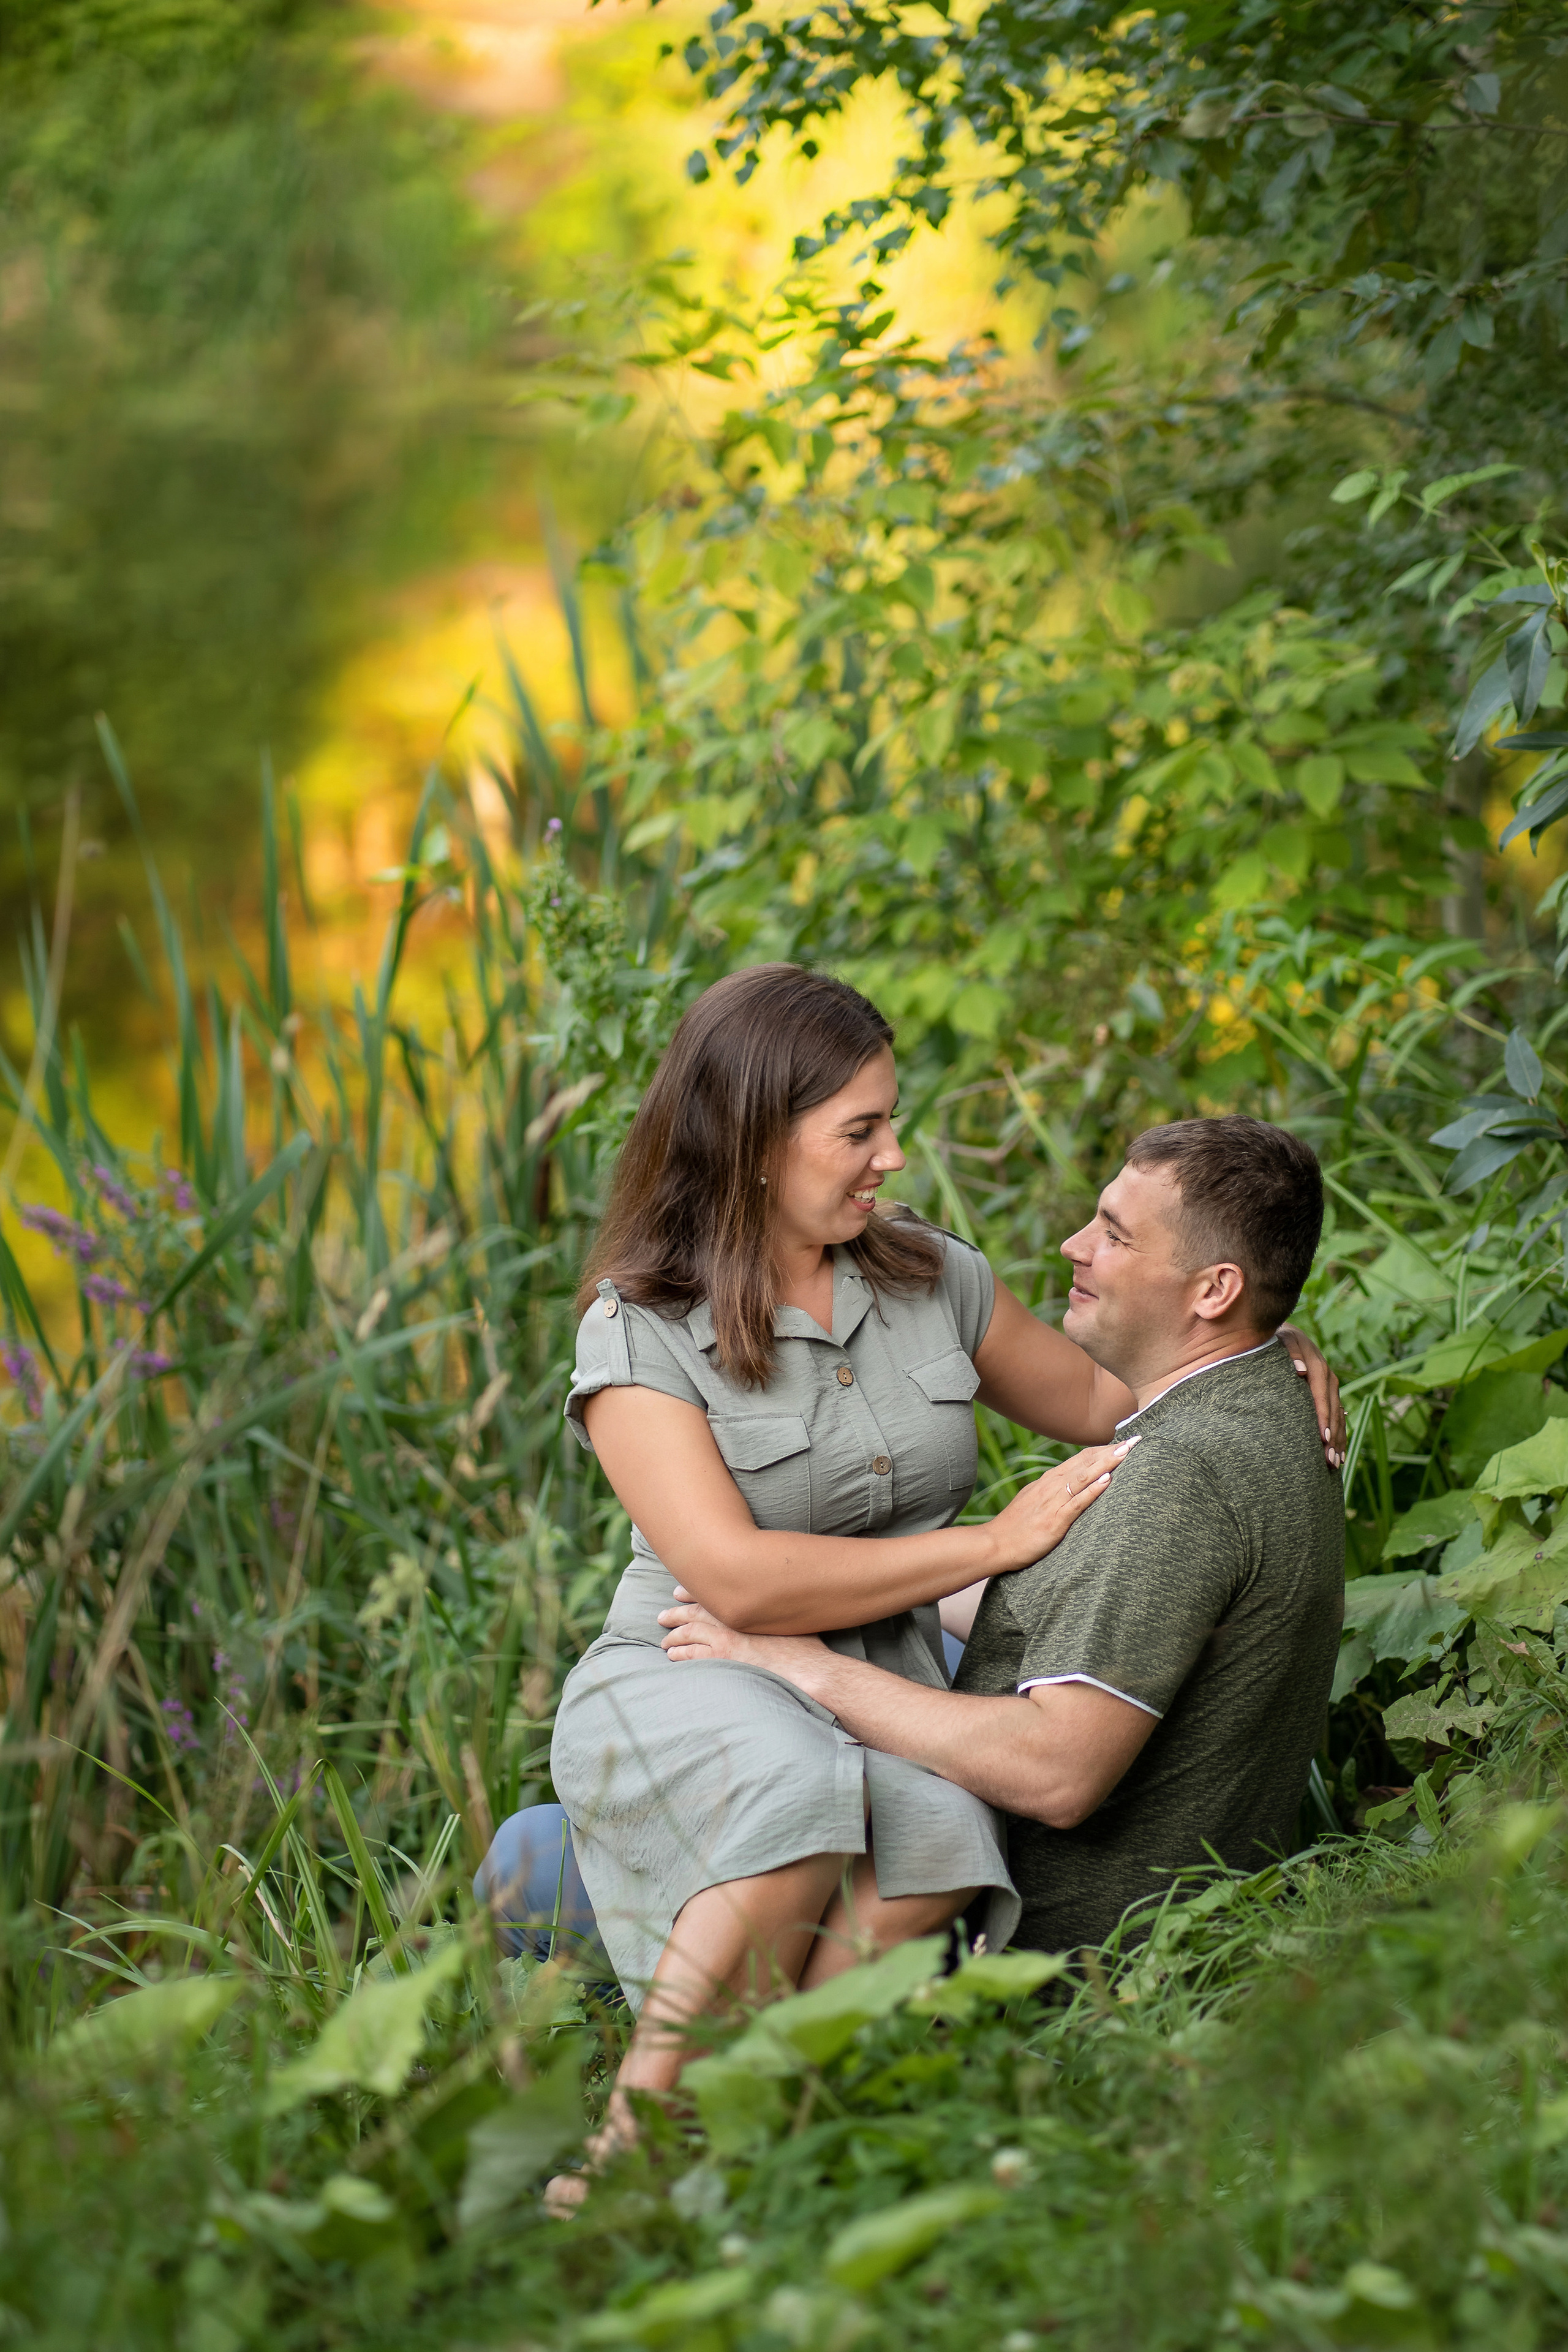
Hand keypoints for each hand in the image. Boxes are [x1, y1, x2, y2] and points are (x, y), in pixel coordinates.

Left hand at [659, 1592, 834, 1697]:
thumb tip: (776, 1603)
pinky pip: (692, 1656)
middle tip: (663, 1616)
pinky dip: (679, 1653)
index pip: (710, 1595)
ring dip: (674, 1636)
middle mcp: (732, 1619)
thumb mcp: (791, 1618)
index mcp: (746, 1606)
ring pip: (689, 1634)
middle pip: (694, 1613)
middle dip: (675, 1614)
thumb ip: (775, 1610)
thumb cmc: (805, 1644)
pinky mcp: (723, 1660)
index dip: (691, 1593)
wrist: (808, 1668)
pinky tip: (672, 1656)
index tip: (678, 1593)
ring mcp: (725, 1640)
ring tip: (664, 1641)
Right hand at [981, 1438, 1134, 1574]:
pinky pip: (1076, 1502)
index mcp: (1049, 1480)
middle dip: (1112, 1451)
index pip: (1081, 1458)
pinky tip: (1107, 1480)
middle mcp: (1051, 1486)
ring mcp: (1052, 1502)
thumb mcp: (1034, 1501)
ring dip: (1107, 1463)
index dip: (1104, 1449)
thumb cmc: (1016, 1526)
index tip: (1125, 1442)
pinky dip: (1092, 1490)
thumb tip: (1074, 1485)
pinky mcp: (1054, 1520)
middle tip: (1136, 1439)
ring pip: (1084, 1477)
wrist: (995, 1544)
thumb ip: (1053, 1491)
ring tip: (1127, 1452)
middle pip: (1086, 1462)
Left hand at [1277, 1324, 1344, 1468]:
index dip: (1323, 1417)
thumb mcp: (1283, 1341)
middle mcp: (1328, 1379)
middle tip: (1329, 1460)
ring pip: (1339, 1417)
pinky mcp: (1329, 1395)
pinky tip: (1339, 1454)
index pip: (1322, 1396)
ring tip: (1335, 1464)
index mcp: (1318, 1367)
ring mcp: (1331, 1388)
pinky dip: (1339, 1436)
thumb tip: (1301, 1369)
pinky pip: (1339, 1417)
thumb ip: (1291, 1353)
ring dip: (1338, 1441)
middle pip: (1334, 1411)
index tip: (1323, 1437)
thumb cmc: (1279, 1340)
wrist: (1286, 1334)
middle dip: (1333, 1436)